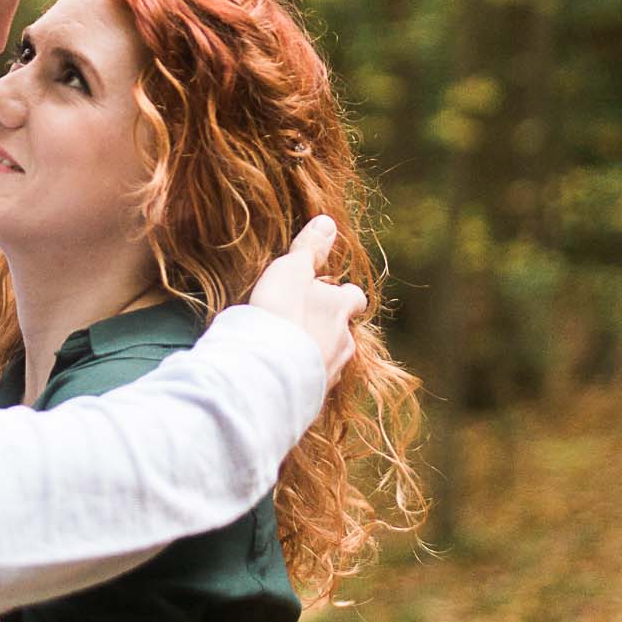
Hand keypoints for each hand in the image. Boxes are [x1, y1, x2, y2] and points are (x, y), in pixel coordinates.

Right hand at [248, 216, 366, 387]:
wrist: (266, 371)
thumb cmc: (279, 313)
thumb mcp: (291, 270)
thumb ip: (309, 248)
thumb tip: (328, 221)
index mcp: (340, 309)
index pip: (355, 298)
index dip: (344, 295)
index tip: (327, 292)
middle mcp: (343, 342)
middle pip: (344, 333)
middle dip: (328, 328)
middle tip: (302, 324)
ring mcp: (330, 374)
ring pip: (331, 360)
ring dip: (315, 355)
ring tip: (288, 352)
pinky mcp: (313, 400)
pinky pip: (312, 385)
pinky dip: (301, 379)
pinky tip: (281, 376)